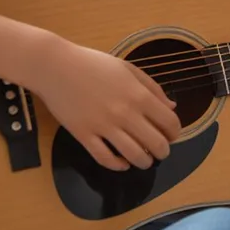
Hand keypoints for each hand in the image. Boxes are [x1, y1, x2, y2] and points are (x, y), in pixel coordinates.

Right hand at [31, 38, 181, 170]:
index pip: (169, 122)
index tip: (172, 135)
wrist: (55, 66)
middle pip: (155, 143)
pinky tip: (123, 164)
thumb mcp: (129, 69)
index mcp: (139, 95)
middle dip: (163, 151)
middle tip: (160, 151)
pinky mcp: (83, 135)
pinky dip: (117, 165)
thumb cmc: (94, 64)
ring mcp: (104, 126)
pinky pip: (104, 158)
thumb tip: (172, 107)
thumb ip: (153, 88)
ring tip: (145, 160)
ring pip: (133, 155)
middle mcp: (125, 113)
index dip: (175, 132)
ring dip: (144, 162)